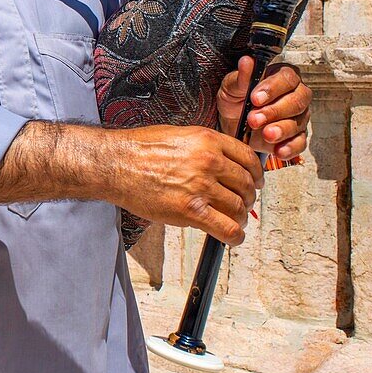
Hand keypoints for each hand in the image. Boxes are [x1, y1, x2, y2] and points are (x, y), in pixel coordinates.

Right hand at [104, 125, 263, 245]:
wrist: (115, 164)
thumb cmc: (139, 149)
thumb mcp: (179, 135)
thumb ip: (204, 146)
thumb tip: (222, 160)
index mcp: (208, 140)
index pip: (248, 158)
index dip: (256, 174)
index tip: (255, 182)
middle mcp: (209, 162)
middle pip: (246, 185)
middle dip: (248, 198)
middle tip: (243, 204)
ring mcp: (201, 187)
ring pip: (238, 208)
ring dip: (240, 218)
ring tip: (234, 221)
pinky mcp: (190, 211)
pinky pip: (226, 228)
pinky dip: (235, 236)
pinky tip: (232, 237)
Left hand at [217, 57, 310, 159]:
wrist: (231, 124)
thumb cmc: (236, 100)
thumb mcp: (232, 87)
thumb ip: (241, 77)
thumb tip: (247, 61)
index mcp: (283, 77)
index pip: (287, 78)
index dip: (273, 88)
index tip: (255, 98)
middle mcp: (295, 95)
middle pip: (297, 101)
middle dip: (275, 111)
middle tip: (254, 119)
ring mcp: (298, 117)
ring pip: (299, 122)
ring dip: (282, 129)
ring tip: (266, 134)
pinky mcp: (296, 137)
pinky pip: (300, 142)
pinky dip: (290, 147)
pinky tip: (279, 150)